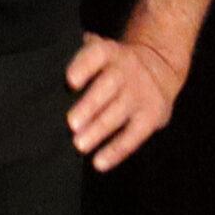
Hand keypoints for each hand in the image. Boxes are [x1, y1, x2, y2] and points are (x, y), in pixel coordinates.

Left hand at [65, 32, 182, 170]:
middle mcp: (128, 71)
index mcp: (112, 53)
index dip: (84, 66)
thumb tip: (54, 56)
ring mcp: (142, 94)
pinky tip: (99, 163)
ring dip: (99, 130)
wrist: (160, 65)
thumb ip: (82, 55)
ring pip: (118, 112)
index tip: (70, 81)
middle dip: (90, 106)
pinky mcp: (152, 116)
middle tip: (71, 124)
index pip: (98, 54)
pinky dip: (116, 151)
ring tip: (79, 144)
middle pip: (108, 87)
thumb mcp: (104, 51)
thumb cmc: (115, 63)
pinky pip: (134, 135)